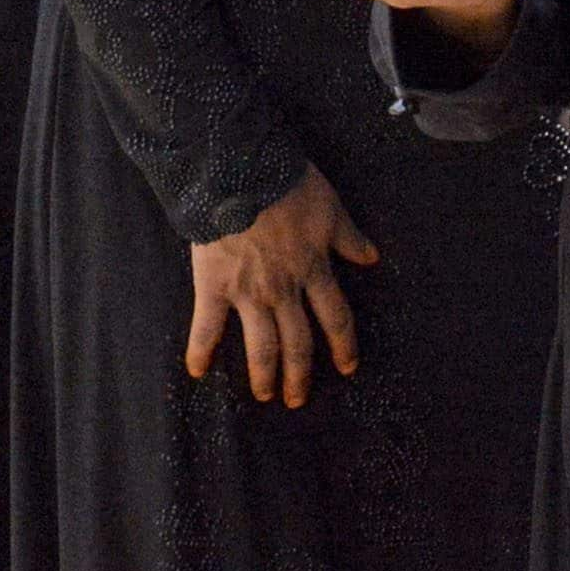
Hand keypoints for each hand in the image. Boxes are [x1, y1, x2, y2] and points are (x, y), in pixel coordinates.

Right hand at [184, 165, 377, 406]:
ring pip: (262, 345)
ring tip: (264, 395)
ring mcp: (248, 292)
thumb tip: (373, 257)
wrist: (240, 171)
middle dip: (300, 375)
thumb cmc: (287, 184)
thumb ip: (350, 237)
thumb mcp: (330, 207)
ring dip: (264, 375)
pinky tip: (197, 372)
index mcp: (314, 270)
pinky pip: (207, 326)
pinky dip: (200, 351)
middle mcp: (284, 290)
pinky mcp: (214, 286)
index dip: (344, 345)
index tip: (347, 367)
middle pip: (299, 343)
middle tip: (298, 399)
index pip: (336, 318)